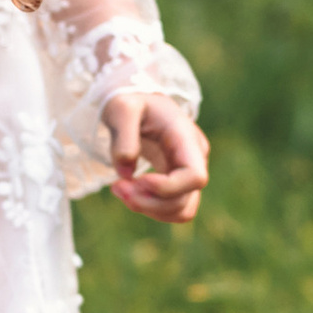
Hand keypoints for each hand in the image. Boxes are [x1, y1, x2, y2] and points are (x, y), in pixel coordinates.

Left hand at [104, 91, 206, 224]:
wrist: (138, 102)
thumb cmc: (131, 102)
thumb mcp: (122, 108)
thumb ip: (124, 136)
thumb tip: (125, 172)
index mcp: (186, 138)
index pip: (195, 176)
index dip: (168, 188)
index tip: (138, 179)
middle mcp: (194, 158)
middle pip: (186, 200)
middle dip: (148, 202)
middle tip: (117, 186)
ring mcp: (187, 173)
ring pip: (181, 210)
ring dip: (148, 209)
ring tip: (119, 189)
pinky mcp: (176, 183)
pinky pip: (171, 209)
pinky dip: (149, 208)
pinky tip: (127, 192)